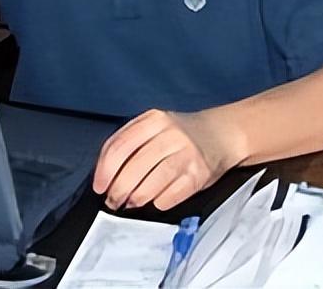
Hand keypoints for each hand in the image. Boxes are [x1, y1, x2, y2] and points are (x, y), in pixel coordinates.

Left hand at [92, 108, 240, 210]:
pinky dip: (159, 202)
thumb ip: (132, 142)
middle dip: (118, 189)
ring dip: (136, 198)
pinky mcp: (199, 173)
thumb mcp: (155, 126)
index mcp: (153, 119)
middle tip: (113, 200)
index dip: (104, 170)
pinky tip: (156, 201)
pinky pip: (172, 194)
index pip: (119, 145)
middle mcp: (170, 133)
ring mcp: (187, 152)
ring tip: (131, 203)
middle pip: (134, 166)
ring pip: (152, 182)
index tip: (99, 186)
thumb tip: (106, 174)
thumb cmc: (182, 135)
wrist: (222, 134)